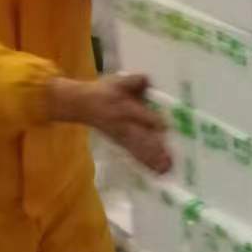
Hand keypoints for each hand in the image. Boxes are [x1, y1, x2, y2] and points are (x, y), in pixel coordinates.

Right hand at [46, 72, 171, 175]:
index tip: (169, 128)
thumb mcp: (118, 81)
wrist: (82, 104)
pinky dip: (144, 163)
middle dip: (155, 150)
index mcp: (125, 109)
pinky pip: (134, 154)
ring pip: (139, 150)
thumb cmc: (103, 92)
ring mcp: (123, 137)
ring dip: (152, 160)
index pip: (143, 117)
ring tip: (165, 171)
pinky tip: (155, 171)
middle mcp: (125, 125)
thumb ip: (135, 81)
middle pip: (142, 139)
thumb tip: (149, 80)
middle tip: (169, 161)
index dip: (156, 122)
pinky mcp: (121, 143)